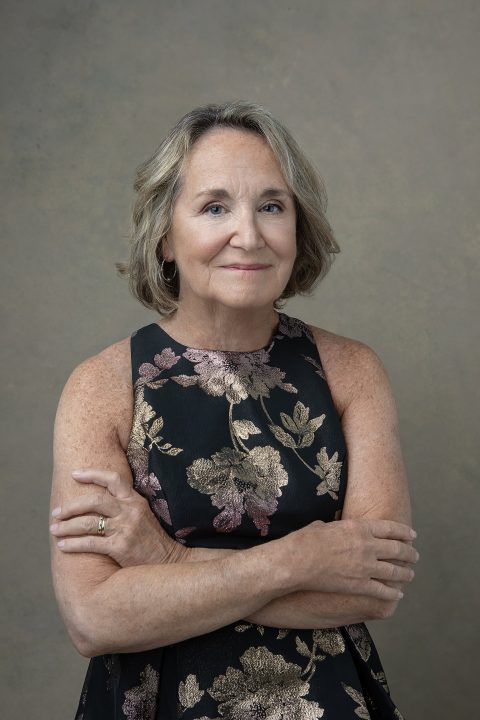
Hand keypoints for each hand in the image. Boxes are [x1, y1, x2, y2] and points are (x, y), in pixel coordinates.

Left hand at [50, 468, 189, 566]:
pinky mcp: (120, 547)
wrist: (168, 563)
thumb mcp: (143, 516)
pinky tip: (62, 546)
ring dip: (67, 526)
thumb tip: (97, 502)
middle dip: (71, 506)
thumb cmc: (151, 540)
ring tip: (54, 529)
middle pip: (94, 501)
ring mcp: (125, 529)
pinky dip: (73, 544)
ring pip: (88, 523)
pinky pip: (90, 543)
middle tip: (57, 512)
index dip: (92, 474)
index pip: (113, 479)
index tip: (74, 474)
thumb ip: (125, 506)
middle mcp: (130, 511)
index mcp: (135, 501)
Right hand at [284, 518, 418, 600]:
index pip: (391, 528)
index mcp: (360, 527)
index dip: (405, 532)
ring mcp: (365, 567)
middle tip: (415, 556)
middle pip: (397, 549)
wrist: (298, 561)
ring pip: (394, 571)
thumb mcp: (324, 525)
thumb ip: (336, 527)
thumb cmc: (306, 540)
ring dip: (405, 573)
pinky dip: (393, 593)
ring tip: (410, 575)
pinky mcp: (360, 585)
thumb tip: (330, 527)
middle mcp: (367, 546)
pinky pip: (382, 590)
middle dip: (409, 553)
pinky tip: (398, 594)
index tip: (412, 536)